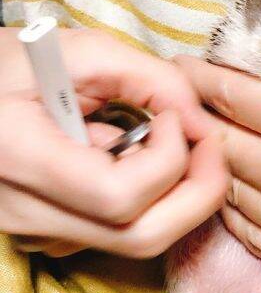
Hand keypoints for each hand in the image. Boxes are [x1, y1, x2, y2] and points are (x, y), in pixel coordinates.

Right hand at [0, 28, 227, 257]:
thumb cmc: (4, 68)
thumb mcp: (74, 51)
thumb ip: (148, 79)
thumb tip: (200, 122)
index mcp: (20, 161)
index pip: (119, 196)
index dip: (169, 160)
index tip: (175, 118)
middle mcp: (28, 215)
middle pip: (143, 237)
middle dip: (199, 193)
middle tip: (209, 146)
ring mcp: (38, 234)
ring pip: (137, 241)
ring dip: (175, 195)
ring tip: (161, 144)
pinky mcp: (50, 238)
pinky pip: (119, 233)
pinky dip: (148, 201)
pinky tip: (127, 161)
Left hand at [175, 0, 260, 292]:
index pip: (233, 96)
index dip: (199, 77)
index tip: (180, 66)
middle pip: (221, 146)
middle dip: (195, 121)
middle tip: (181, 104)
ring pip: (229, 197)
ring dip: (212, 166)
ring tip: (201, 145)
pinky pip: (253, 241)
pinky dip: (235, 213)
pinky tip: (235, 195)